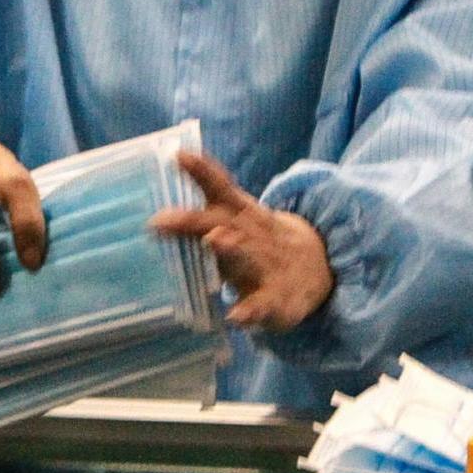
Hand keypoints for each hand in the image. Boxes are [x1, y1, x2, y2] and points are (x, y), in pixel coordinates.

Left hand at [150, 152, 334, 333]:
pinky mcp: (275, 299)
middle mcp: (250, 236)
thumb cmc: (260, 243)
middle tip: (160, 220)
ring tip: (213, 241)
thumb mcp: (237, 221)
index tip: (178, 155)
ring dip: (229, 248)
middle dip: (192, 221)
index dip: (200, 171)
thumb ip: (201, 215)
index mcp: (240, 216)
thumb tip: (155, 213)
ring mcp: (264, 266)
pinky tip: (235, 317)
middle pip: (221, 222)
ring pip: (245, 255)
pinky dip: (249, 311)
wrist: (317, 270)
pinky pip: (261, 305)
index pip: (220, 188)